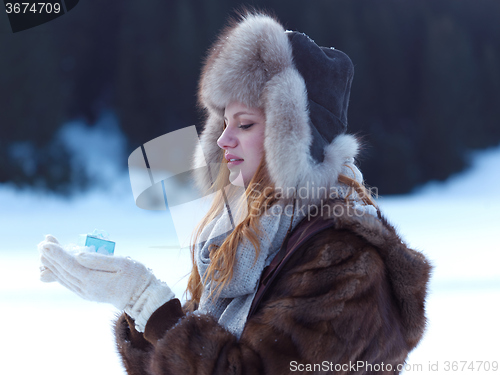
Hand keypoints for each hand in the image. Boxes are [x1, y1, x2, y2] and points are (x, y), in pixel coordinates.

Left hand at [38, 235, 174, 331]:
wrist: (142, 298)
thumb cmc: (136, 277)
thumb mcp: (123, 264)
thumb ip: (100, 260)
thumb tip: (78, 255)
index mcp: (94, 281)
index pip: (70, 265)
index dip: (57, 254)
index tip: (46, 243)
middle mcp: (86, 289)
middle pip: (64, 271)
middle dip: (51, 256)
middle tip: (42, 242)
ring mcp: (86, 293)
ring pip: (64, 278)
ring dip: (53, 264)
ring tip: (44, 251)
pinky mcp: (88, 293)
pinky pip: (69, 282)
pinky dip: (59, 273)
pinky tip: (53, 267)